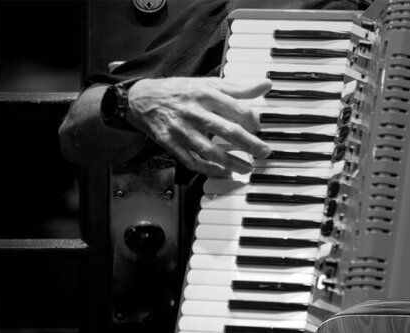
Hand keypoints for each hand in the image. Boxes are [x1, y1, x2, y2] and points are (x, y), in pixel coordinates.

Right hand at [126, 77, 272, 176]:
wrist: (143, 99)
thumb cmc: (181, 92)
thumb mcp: (208, 83)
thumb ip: (238, 87)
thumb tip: (266, 84)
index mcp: (205, 94)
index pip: (237, 109)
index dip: (252, 121)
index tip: (259, 129)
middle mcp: (194, 112)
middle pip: (227, 130)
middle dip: (249, 144)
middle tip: (264, 152)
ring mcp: (182, 130)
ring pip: (210, 150)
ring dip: (231, 162)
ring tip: (247, 168)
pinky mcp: (171, 144)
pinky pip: (192, 161)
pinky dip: (209, 169)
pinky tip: (223, 172)